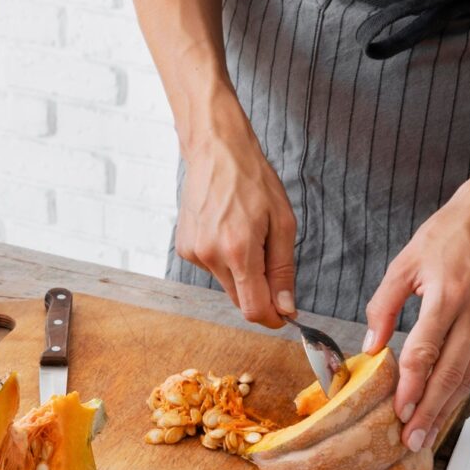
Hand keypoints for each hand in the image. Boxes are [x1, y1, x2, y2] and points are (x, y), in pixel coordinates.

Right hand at [175, 108, 296, 328]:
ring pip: (227, 284)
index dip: (273, 318)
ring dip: (242, 272)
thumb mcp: (282, 223)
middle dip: (260, 292)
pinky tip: (227, 231)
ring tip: (246, 234)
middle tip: (271, 260)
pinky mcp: (183, 249)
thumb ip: (283, 271)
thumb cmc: (253, 181)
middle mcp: (210, 256)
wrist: (216, 151)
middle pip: (240, 300)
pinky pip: (212, 269)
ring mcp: (193, 253)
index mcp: (238, 250)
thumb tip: (286, 308)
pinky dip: (225, 260)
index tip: (285, 314)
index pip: (253, 309)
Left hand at [362, 182, 469, 450]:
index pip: (427, 349)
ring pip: (467, 376)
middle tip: (412, 439)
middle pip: (451, 373)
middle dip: (430, 410)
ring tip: (425, 435)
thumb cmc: (444, 236)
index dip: (413, 384)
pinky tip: (443, 408)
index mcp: (448, 295)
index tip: (399, 411)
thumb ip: (383, 307)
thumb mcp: (403, 264)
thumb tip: (370, 346)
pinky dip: (458, 391)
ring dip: (446, 409)